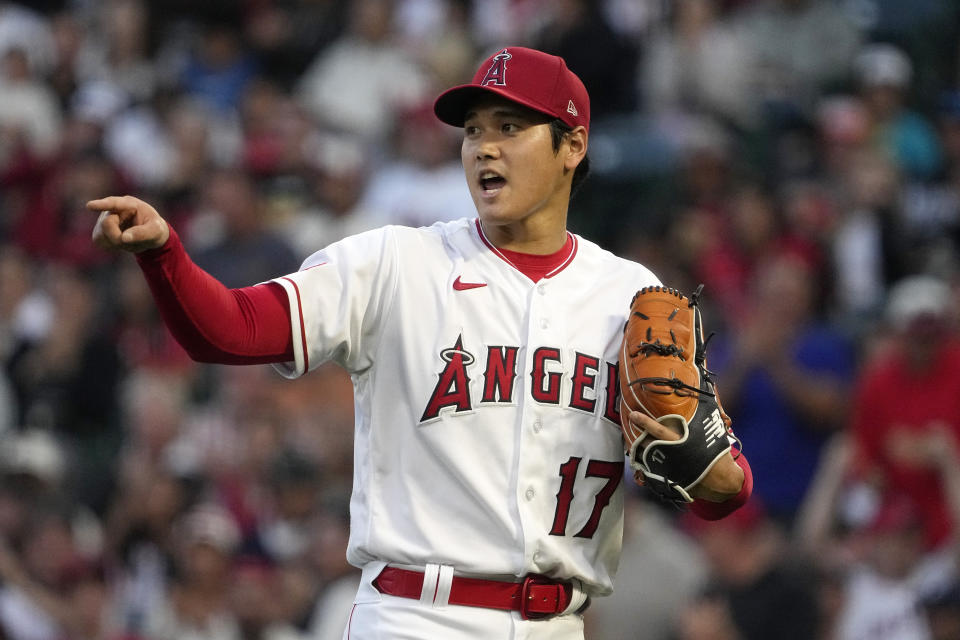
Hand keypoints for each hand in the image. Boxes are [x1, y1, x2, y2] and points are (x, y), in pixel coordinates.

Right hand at [87, 195, 169, 252]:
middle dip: (118, 238)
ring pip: (101, 235)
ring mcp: (104, 219)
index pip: (113, 203)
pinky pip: (100, 242)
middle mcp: (113, 209)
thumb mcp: (156, 230)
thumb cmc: (154, 228)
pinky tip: (122, 242)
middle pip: (106, 225)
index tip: (90, 206)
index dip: (101, 205)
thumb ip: (143, 233)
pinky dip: (113, 246)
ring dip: (117, 243)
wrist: (150, 234)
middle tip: (132, 242)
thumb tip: (123, 238)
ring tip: (130, 239)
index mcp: (129, 204)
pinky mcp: (100, 230)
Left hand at [627, 411, 744, 501]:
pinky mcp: (668, 480)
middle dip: (637, 435)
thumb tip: (701, 403)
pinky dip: (645, 465)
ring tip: (632, 443)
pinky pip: (651, 472)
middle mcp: (673, 456)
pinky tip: (641, 461)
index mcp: (683, 443)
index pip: (659, 430)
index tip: (633, 415)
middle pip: (648, 444)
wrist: (723, 482)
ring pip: (647, 457)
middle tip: (630, 425)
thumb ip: (700, 424)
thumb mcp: (710, 437)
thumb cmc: (718, 457)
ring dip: (638, 450)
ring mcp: (668, 469)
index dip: (645, 422)